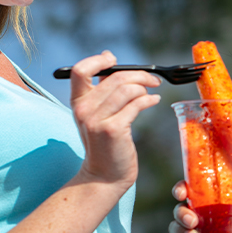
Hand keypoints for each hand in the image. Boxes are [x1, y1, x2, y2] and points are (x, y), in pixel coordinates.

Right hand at [68, 51, 161, 186]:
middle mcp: (84, 109)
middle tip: (152, 79)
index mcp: (77, 102)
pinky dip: (149, 99)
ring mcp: (97, 120)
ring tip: (152, 92)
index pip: (80, 70)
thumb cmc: (104, 143)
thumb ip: (101, 88)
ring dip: (145, 87)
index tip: (114, 59)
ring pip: (127, 89)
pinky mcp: (113, 130)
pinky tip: (154, 101)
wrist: (103, 176)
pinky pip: (136, 104)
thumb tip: (108, 56)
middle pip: (114, 77)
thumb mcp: (95, 113)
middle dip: (139, 74)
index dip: (98, 60)